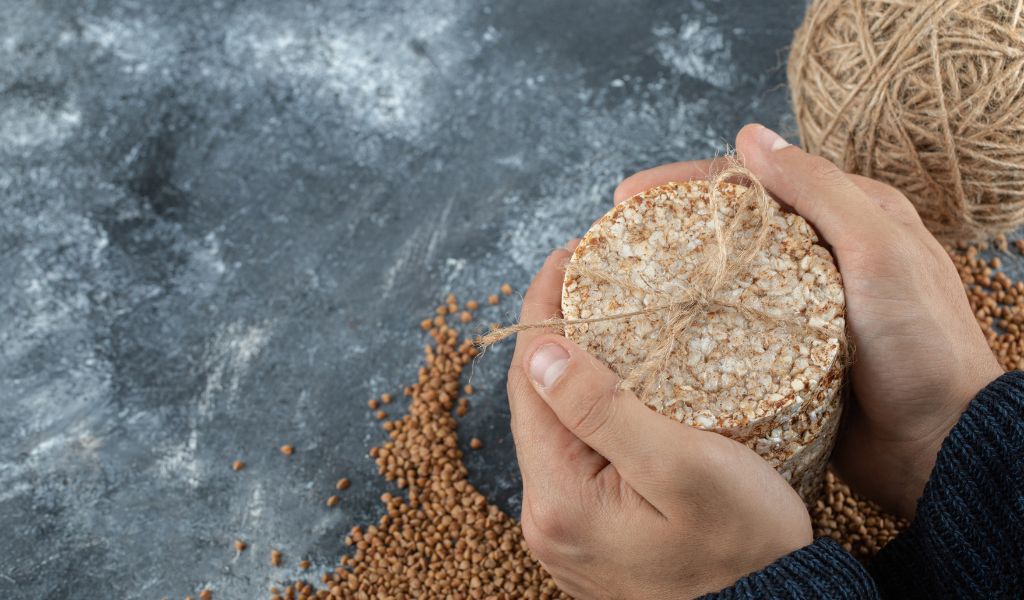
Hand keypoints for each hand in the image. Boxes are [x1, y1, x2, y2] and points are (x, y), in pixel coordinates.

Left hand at [505, 247, 812, 598]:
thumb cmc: (745, 546)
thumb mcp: (681, 468)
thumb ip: (602, 410)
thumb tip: (540, 351)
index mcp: (558, 498)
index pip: (529, 378)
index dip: (543, 309)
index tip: (570, 254)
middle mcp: (546, 518)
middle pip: (535, 400)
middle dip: (557, 332)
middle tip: (591, 275)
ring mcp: (566, 529)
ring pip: (555, 425)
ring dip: (573, 368)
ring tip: (606, 316)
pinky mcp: (590, 533)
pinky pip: (575, 454)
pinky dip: (589, 408)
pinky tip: (617, 381)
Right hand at [615, 124, 1003, 518]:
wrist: (941, 446)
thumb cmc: (923, 346)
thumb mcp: (880, 252)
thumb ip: (821, 191)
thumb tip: (751, 136)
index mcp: (846, 218)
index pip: (753, 183)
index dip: (684, 184)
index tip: (626, 198)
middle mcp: (817, 259)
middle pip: (728, 231)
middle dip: (666, 231)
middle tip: (610, 244)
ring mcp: (796, 312)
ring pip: (722, 284)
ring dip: (672, 282)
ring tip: (618, 288)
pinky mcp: (783, 359)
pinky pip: (726, 334)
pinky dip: (690, 328)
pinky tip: (653, 335)